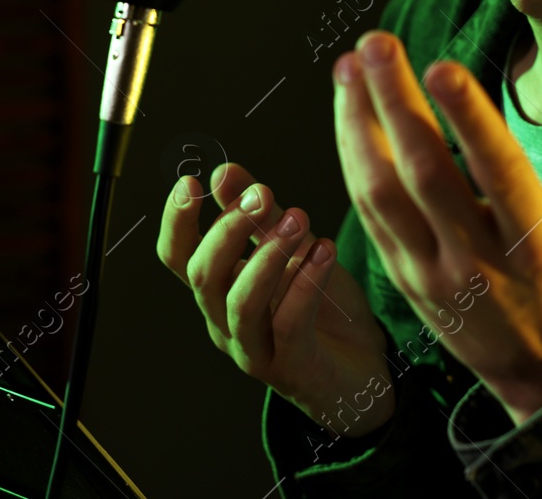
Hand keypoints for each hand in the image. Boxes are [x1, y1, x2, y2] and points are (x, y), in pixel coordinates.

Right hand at [157, 161, 394, 436]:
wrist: (366, 368)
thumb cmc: (325, 310)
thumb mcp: (294, 251)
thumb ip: (260, 217)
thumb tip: (222, 172)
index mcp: (219, 292)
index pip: (177, 258)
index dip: (176, 222)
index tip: (190, 182)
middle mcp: (226, 323)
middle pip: (203, 277)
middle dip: (228, 229)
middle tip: (262, 194)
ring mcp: (255, 350)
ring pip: (240, 304)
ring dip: (266, 256)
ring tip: (299, 220)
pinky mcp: (292, 369)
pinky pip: (289, 325)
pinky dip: (306, 285)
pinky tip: (326, 252)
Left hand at [334, 30, 541, 424]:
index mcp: (536, 243)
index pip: (497, 171)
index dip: (467, 117)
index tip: (441, 65)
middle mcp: (477, 260)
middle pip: (423, 173)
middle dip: (394, 102)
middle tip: (376, 43)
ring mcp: (431, 271)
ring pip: (380, 192)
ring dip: (358, 124)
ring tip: (351, 65)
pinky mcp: (402, 276)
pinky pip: (368, 212)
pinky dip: (353, 157)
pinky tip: (349, 110)